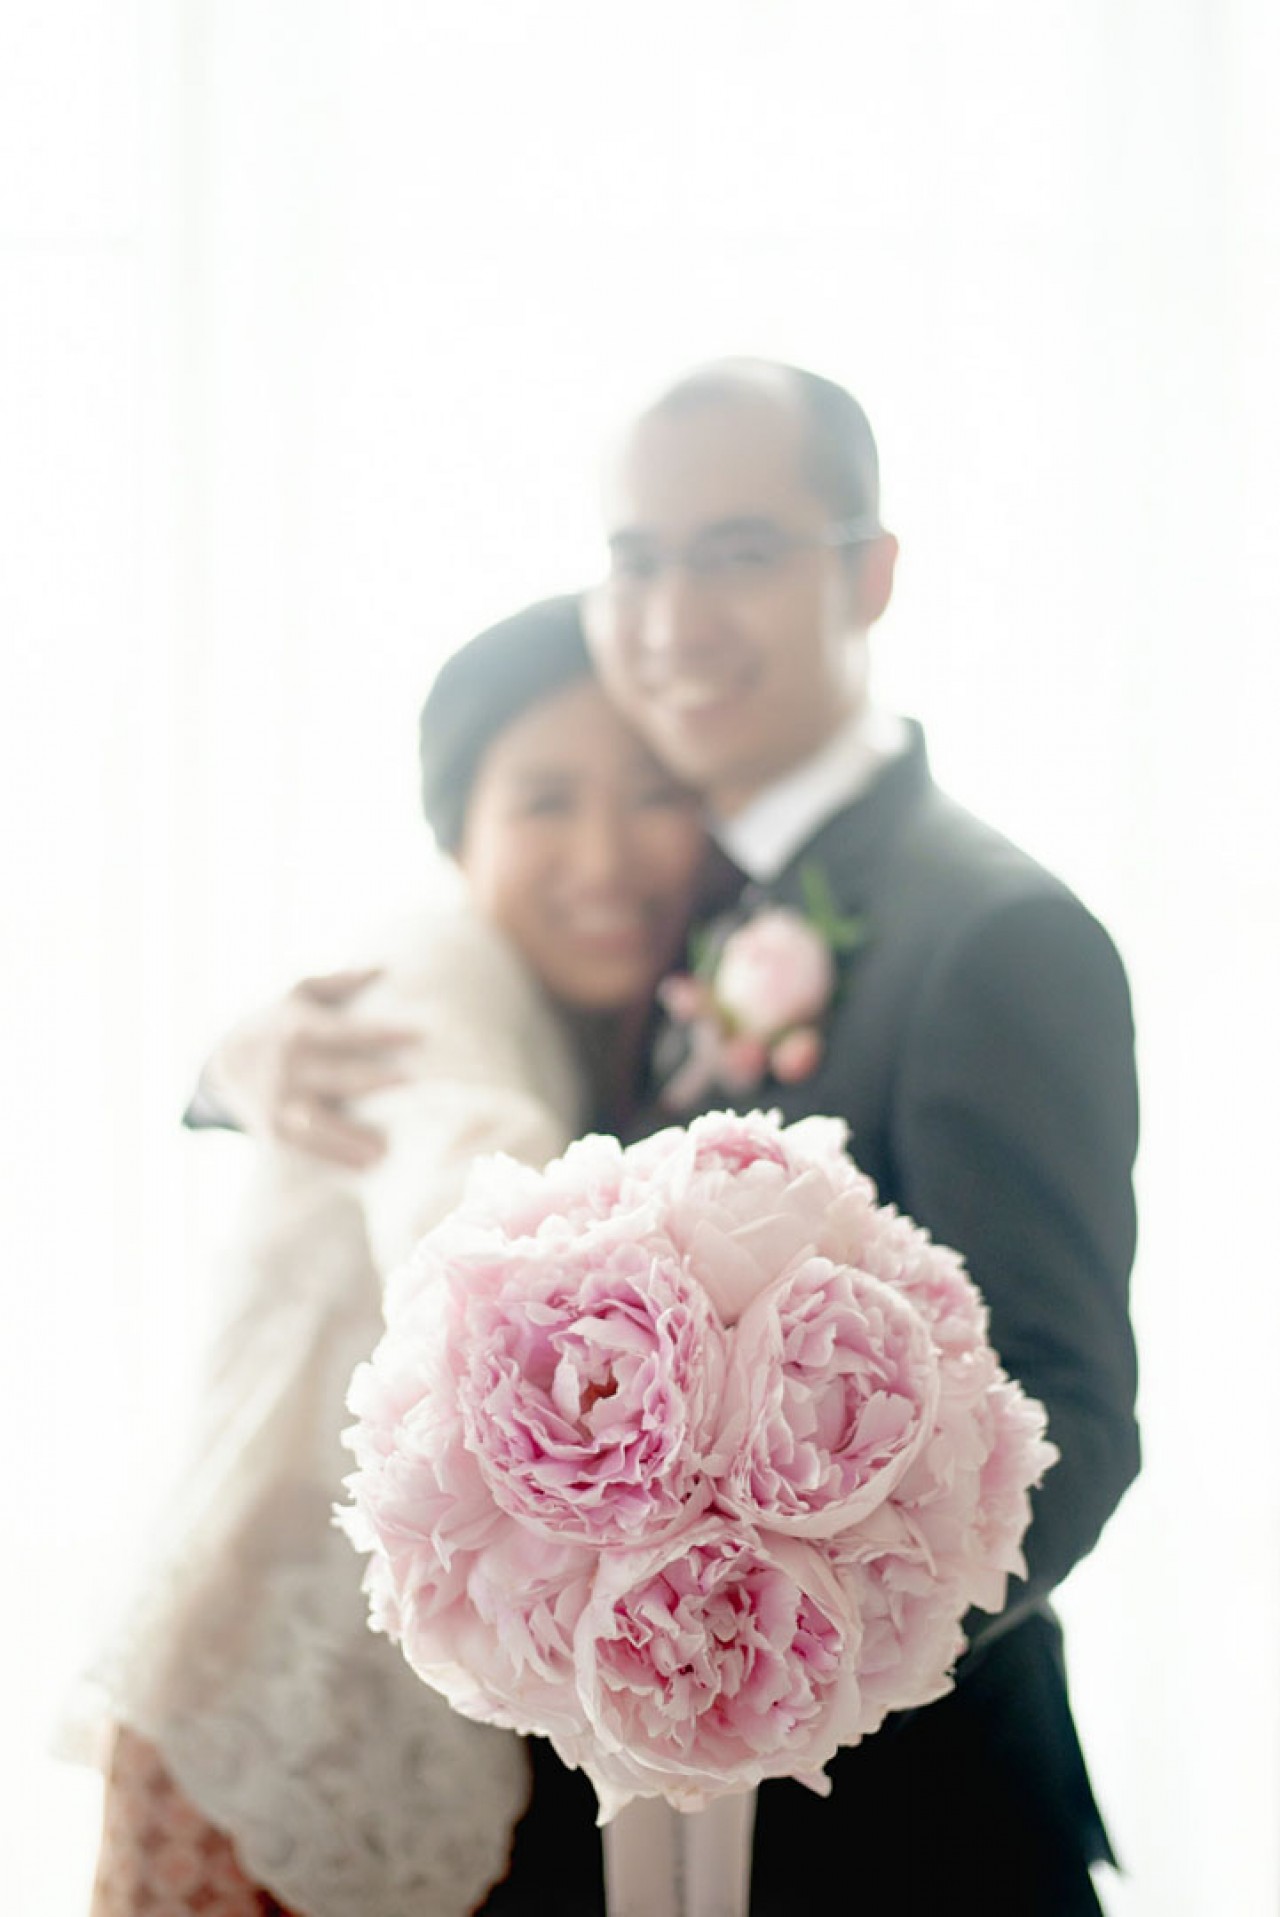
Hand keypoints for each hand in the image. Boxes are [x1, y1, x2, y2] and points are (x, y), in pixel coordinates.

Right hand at [203, 968, 420, 1167]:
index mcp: (299, 1028)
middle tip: (416, 1086)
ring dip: (351, 1136)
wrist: (225, 1061)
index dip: (384, 1033)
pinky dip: (335, 1159)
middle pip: (339, 1077)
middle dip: (376, 1082)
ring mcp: (279, 1103)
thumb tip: (384, 967)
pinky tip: (366, 1168)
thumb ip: (341, 981)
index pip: (348, 1032)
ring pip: (317, 1122)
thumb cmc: (281, 1022)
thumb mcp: (300, 992)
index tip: (421, 1035)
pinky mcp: (274, 1132)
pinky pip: (307, 1148)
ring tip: (387, 1148)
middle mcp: (288, 1067)